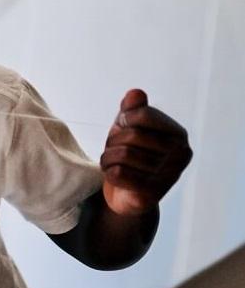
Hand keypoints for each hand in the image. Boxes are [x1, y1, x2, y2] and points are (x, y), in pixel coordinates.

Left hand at [100, 89, 191, 216]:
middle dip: (113, 141)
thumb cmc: (129, 153)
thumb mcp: (128, 127)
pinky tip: (114, 177)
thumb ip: (132, 109)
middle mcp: (181, 155)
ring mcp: (169, 176)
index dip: (123, 120)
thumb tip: (135, 93)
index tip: (123, 128)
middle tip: (115, 150)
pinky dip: (108, 173)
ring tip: (113, 163)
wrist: (126, 193)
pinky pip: (117, 174)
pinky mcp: (152, 194)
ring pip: (122, 155)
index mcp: (178, 134)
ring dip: (108, 158)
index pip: (143, 114)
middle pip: (131, 136)